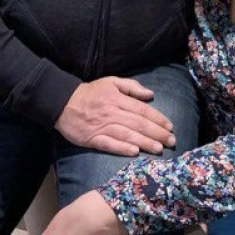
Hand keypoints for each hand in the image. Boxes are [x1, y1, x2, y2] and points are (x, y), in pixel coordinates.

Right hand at [55, 76, 174, 155]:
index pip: (142, 110)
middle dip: (157, 133)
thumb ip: (132, 87)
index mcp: (117, 99)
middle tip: (171, 141)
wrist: (62, 102)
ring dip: (144, 142)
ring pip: (127, 135)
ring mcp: (101, 126)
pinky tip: (134, 152)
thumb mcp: (111, 81)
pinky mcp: (92, 138)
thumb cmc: (90, 92)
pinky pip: (109, 144)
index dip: (158, 119)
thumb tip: (151, 95)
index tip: (170, 127)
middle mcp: (112, 113)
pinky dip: (121, 148)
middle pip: (138, 124)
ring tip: (159, 149)